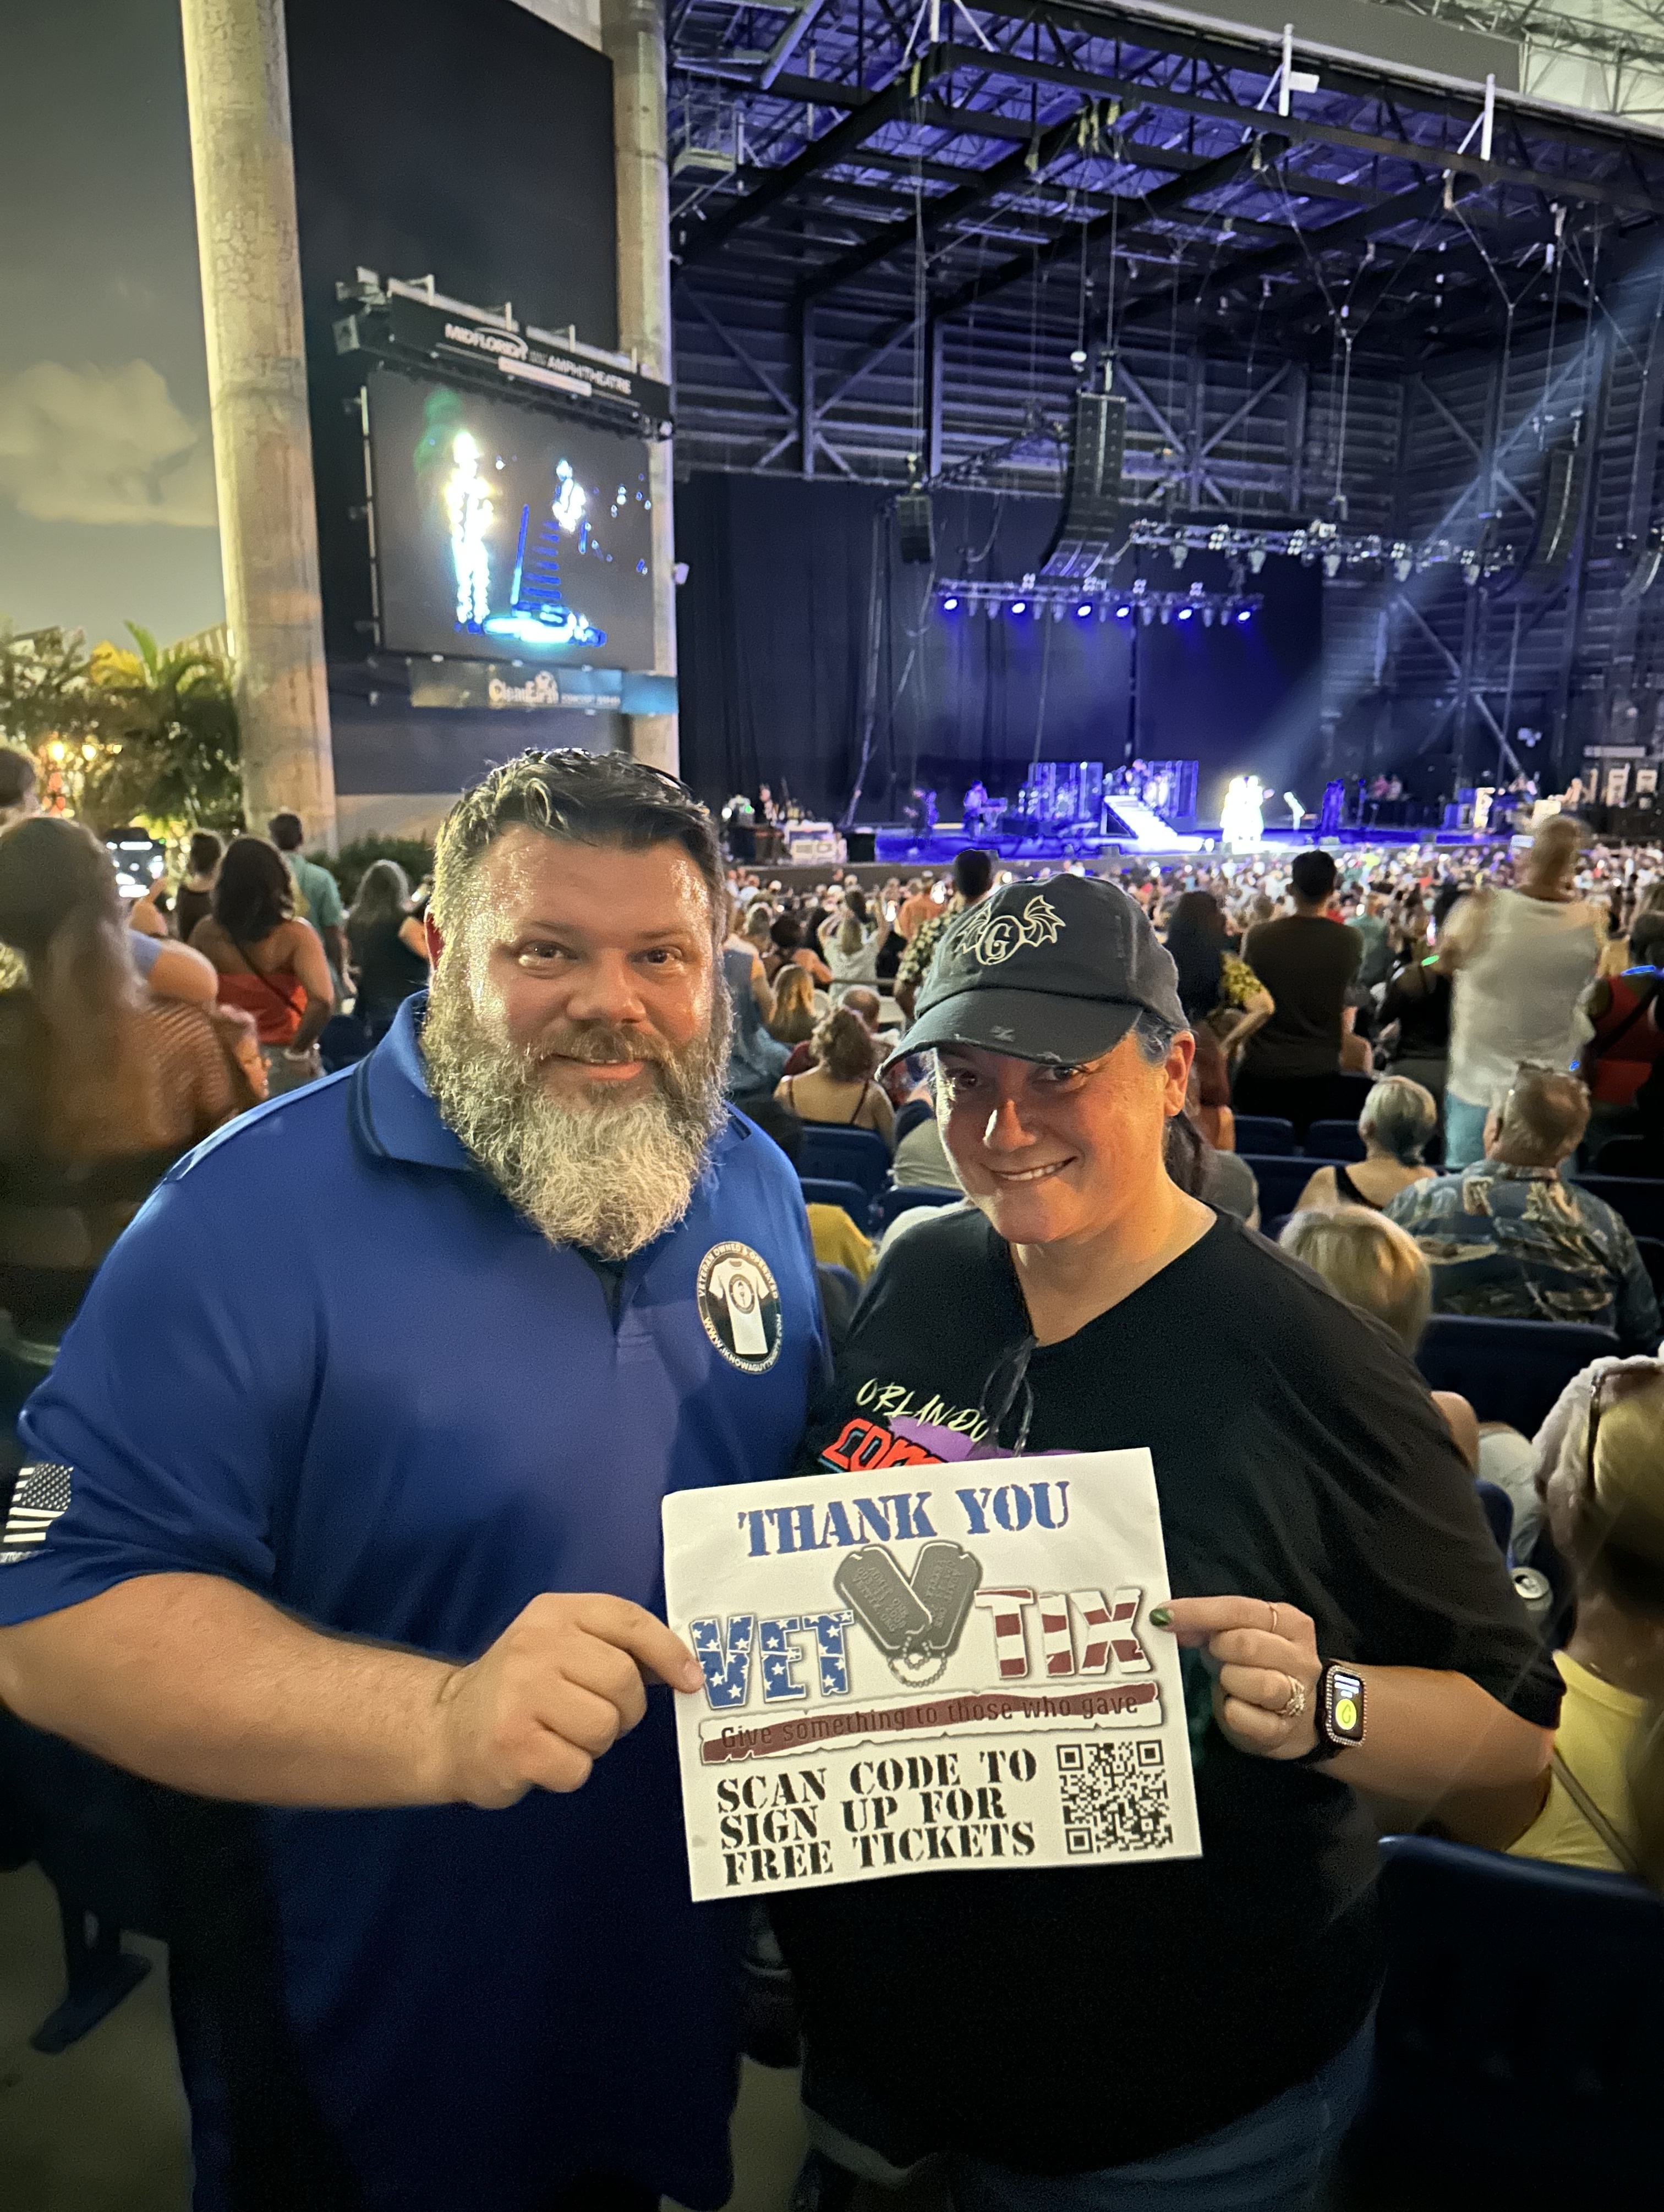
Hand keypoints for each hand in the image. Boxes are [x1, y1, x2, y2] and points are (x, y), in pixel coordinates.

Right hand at [431, 1593, 701, 1807]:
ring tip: (563, 1734)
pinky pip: (579, 1768)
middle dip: (625, 1710)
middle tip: (597, 1715)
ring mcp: (520, 1694)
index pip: (628, 1621)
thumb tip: (683, 1668)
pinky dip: (570, 1771)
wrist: (446, 1727)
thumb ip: (614, 1647)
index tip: (690, 1680)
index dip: (669, 1651)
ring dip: (595, 1743)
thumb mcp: (560, 1645)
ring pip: (605, 1727)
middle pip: (624, 1681)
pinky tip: (544, 1756)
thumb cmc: (520, 1687)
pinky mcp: (513, 1744)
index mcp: (554, 1613)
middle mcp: (536, 1645)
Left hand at [1153, 1597, 1320, 1760]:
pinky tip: (1230, 1706)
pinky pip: (1247, 1718)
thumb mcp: (1235, 1636)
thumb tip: (1168, 1619)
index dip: (1199, 1612)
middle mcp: (1300, 1657)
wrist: (1286, 1719)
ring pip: (1260, 1683)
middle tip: (1211, 1653)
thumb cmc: (1254, 1668)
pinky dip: (1231, 1711)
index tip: (1164, 1615)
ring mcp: (1297, 1696)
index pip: (1240, 1610)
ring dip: (1230, 1679)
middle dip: (1219, 1648)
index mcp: (1290, 1623)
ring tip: (1226, 1680)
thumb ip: (1208, 1624)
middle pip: (1249, 1644)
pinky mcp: (1282, 1730)